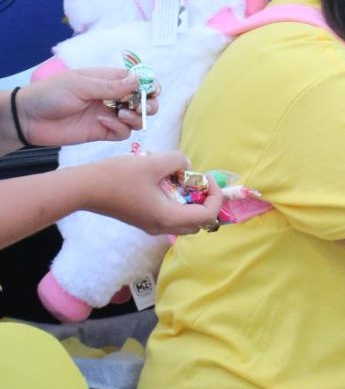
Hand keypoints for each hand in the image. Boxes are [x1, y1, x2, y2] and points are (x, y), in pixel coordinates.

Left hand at [14, 68, 159, 147]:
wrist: (29, 118)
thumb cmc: (51, 94)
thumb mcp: (81, 85)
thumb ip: (111, 86)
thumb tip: (139, 80)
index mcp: (108, 80)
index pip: (138, 80)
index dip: (149, 85)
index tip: (152, 91)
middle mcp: (112, 97)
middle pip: (143, 101)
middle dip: (148, 104)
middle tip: (142, 106)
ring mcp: (109, 115)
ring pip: (137, 118)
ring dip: (136, 116)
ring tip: (123, 114)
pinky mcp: (103, 132)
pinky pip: (123, 132)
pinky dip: (119, 127)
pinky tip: (102, 122)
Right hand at [86, 151, 221, 235]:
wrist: (84, 188)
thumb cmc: (118, 176)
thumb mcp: (153, 162)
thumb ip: (177, 161)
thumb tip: (186, 165)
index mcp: (168, 217)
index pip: (208, 216)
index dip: (215, 196)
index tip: (206, 177)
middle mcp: (162, 227)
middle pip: (199, 222)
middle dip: (205, 201)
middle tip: (196, 180)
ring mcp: (151, 225)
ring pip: (184, 220)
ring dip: (189, 201)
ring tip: (180, 179)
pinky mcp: (142, 219)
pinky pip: (169, 215)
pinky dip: (175, 201)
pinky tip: (164, 181)